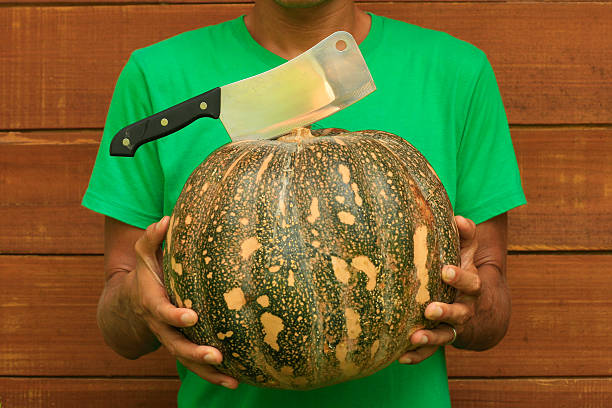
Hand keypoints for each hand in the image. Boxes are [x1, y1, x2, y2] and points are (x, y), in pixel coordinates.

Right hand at [130, 217, 238, 388]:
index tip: (191, 316)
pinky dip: (213, 375)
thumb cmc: (147, 274)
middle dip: (195, 352)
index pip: (162, 313)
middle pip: (177, 345)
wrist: (132, 303)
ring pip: (187, 361)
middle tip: (215, 355)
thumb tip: (165, 219)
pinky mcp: (184, 347)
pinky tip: (235, 380)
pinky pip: (196, 365)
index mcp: (153, 304)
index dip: (175, 316)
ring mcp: (173, 340)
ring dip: (208, 372)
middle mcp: (163, 327)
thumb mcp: (144, 255)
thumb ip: (152, 238)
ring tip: (231, 379)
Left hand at [398, 216, 481, 364]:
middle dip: (445, 311)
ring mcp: (454, 327)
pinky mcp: (442, 339)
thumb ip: (465, 235)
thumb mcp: (468, 253)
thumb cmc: (465, 271)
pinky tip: (401, 357)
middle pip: (459, 313)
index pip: (469, 282)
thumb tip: (457, 216)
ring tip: (414, 336)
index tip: (444, 271)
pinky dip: (418, 355)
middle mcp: (465, 309)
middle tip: (429, 309)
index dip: (458, 277)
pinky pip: (431, 351)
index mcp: (472, 287)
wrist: (480, 307)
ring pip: (445, 335)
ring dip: (431, 337)